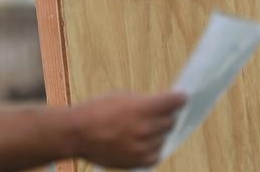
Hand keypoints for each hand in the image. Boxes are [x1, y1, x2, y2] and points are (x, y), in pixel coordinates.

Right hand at [70, 92, 185, 168]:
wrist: (77, 133)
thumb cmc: (97, 110)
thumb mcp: (122, 98)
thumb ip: (144, 103)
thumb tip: (162, 106)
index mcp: (143, 108)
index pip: (174, 102)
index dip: (179, 99)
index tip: (182, 97)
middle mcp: (146, 128)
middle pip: (170, 121)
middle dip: (167, 116)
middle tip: (160, 113)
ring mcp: (142, 146)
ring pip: (163, 138)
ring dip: (158, 133)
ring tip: (144, 129)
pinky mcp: (137, 161)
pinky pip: (155, 155)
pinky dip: (153, 149)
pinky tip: (144, 143)